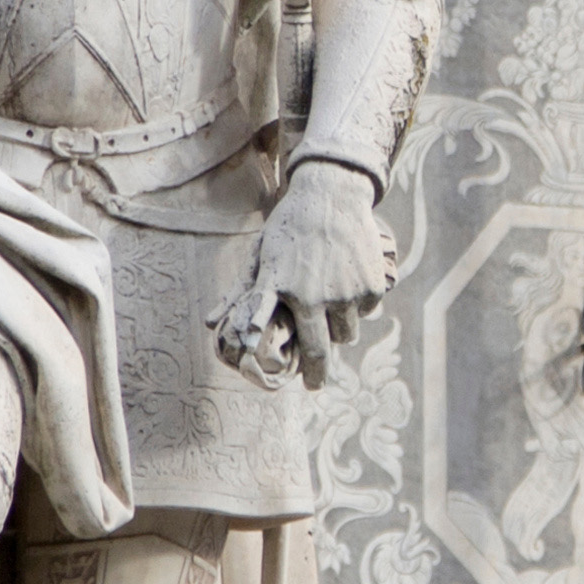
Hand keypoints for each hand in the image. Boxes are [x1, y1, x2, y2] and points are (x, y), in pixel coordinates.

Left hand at [214, 159, 396, 387]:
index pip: (305, 350)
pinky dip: (359, 303)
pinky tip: (346, 280)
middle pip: (329, 349)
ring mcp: (351, 293)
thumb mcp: (261, 258)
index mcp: (292, 295)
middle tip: (319, 379)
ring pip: (349, 331)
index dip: (311, 374)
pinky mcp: (373, 285)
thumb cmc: (289, 228)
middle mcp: (322, 298)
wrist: (331, 196)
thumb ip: (240, 295)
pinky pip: (368, 310)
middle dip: (323, 368)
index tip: (311, 387)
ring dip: (339, 325)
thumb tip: (210, 323)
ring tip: (328, 303)